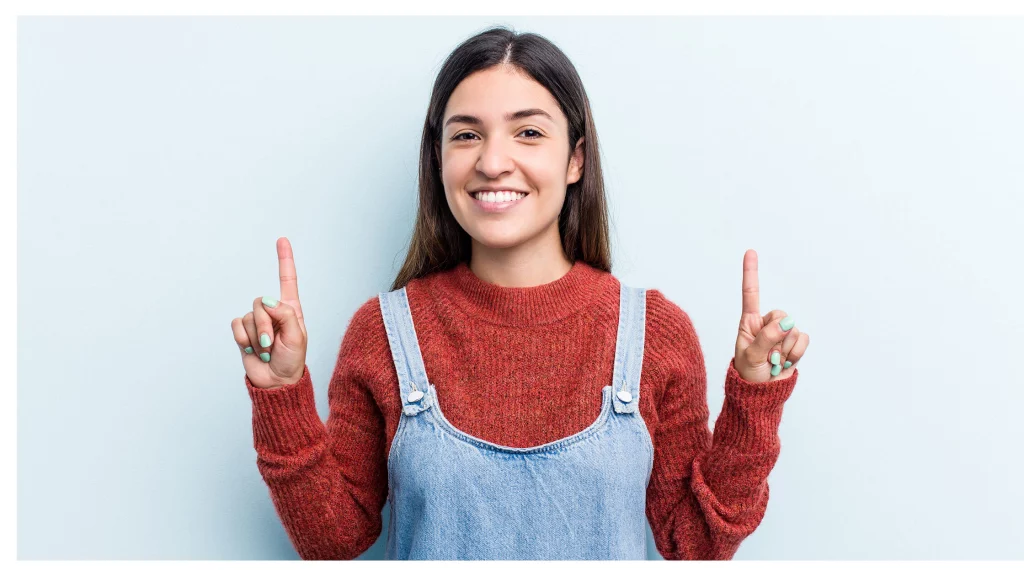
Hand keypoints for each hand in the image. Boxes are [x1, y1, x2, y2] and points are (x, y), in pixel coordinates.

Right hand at [230, 237, 307, 388]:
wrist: (276, 381)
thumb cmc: (292, 360)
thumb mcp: (297, 337)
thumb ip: (285, 314)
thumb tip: (267, 302)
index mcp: (291, 309)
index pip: (287, 280)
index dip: (285, 259)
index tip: (282, 239)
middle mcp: (273, 312)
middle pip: (260, 302)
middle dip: (264, 325)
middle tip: (271, 344)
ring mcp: (257, 322)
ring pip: (248, 316)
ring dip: (255, 336)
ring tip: (265, 350)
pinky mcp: (243, 332)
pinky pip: (236, 325)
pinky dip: (242, 339)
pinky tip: (251, 349)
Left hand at [733, 249, 809, 382]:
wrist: (762, 394)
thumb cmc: (749, 375)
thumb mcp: (750, 357)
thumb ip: (766, 338)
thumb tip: (786, 323)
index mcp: (749, 323)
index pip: (750, 294)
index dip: (751, 273)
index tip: (750, 251)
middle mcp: (766, 324)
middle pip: (780, 314)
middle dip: (776, 335)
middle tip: (766, 355)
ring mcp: (782, 334)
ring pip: (793, 329)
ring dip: (784, 349)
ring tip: (773, 361)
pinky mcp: (795, 345)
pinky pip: (803, 340)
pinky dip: (795, 353)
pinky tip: (785, 363)